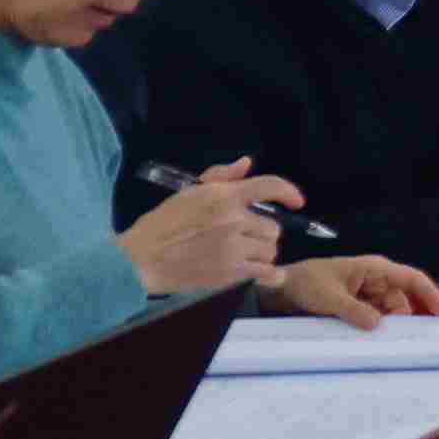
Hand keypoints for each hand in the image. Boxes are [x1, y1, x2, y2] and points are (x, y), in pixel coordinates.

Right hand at [119, 164, 294, 293]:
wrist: (140, 260)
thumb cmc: (161, 225)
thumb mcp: (188, 193)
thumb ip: (220, 177)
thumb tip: (246, 163)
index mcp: (222, 196)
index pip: (268, 186)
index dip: (288, 192)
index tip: (297, 201)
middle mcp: (232, 220)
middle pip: (272, 227)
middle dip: (261, 232)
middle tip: (243, 237)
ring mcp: (233, 247)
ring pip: (270, 249)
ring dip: (262, 253)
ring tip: (243, 255)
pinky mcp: (231, 273)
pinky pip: (267, 272)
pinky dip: (269, 274)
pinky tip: (266, 274)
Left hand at [267, 252, 438, 325]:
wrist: (280, 290)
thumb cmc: (305, 282)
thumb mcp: (328, 297)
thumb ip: (353, 311)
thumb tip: (377, 324)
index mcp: (373, 269)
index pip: (410, 278)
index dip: (428, 293)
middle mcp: (374, 281)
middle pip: (401, 301)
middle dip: (401, 319)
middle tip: (398, 340)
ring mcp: (366, 295)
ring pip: (387, 313)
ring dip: (384, 327)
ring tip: (379, 343)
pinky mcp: (357, 308)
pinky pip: (373, 319)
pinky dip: (373, 329)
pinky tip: (369, 341)